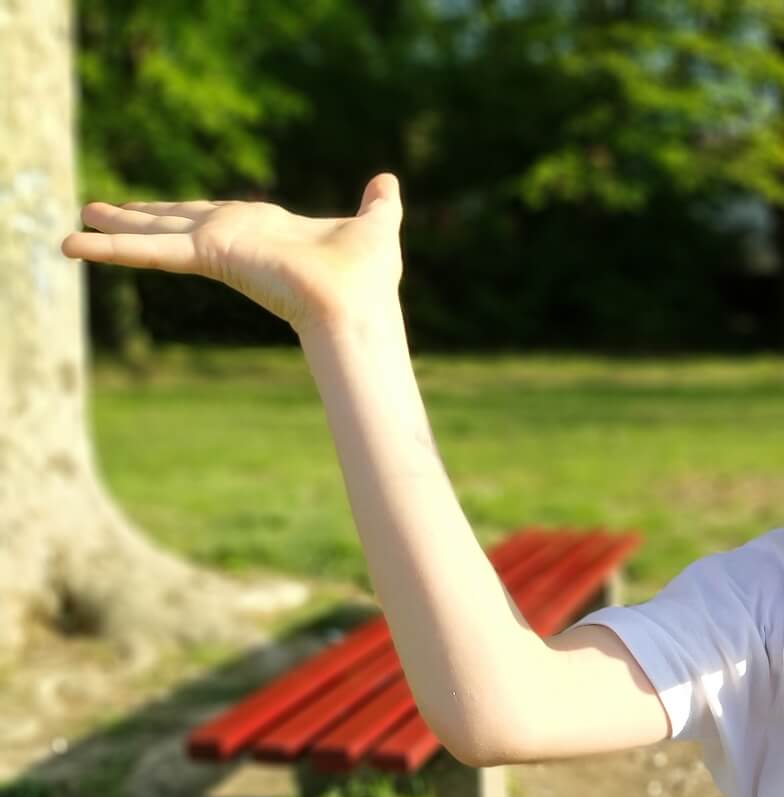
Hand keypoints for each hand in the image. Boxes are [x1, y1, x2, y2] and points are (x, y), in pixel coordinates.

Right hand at [60, 173, 404, 337]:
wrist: (356, 304)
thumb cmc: (369, 275)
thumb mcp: (376, 225)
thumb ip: (378, 203)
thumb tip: (388, 181)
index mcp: (267, 232)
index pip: (215, 217)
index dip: (185, 210)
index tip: (161, 208)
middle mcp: (237, 238)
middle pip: (174, 222)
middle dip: (137, 217)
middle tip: (98, 211)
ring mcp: (218, 248)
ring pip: (153, 236)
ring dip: (112, 232)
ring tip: (73, 230)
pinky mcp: (208, 256)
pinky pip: (150, 251)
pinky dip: (111, 248)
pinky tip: (73, 244)